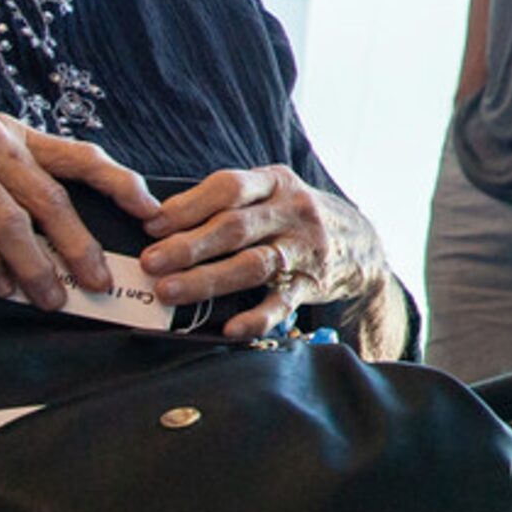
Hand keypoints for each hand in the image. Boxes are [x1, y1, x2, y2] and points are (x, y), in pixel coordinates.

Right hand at [0, 114, 156, 310]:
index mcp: (11, 133)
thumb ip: (8, 190)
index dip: (121, 182)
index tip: (153, 210)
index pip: (80, 155)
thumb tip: (59, 242)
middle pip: (52, 197)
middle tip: (100, 281)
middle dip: (80, 244)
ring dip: (35, 265)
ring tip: (51, 297)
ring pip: (11, 220)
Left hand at [138, 165, 385, 340]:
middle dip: (188, 245)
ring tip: (168, 290)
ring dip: (206, 279)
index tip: (151, 224)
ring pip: (252, 265)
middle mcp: (293, 212)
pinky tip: (230, 328)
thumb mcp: (272, 193)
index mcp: (276, 183)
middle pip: (235, 227)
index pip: (229, 187)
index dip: (188, 206)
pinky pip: (282, 304)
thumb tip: (160, 220)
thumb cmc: (295, 217)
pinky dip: (256, 317)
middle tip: (151, 261)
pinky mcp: (312, 285)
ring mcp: (304, 249)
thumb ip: (229, 201)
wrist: (360, 243)